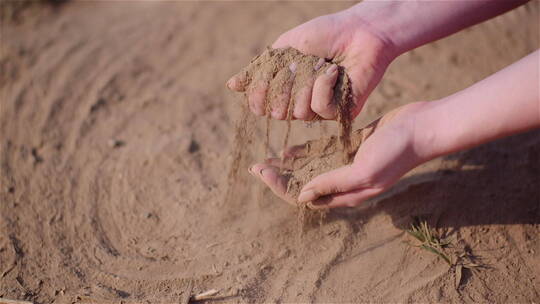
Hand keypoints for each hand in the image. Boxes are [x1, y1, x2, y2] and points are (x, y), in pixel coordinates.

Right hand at [227, 9, 394, 119]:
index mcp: (285, 88)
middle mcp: (300, 102)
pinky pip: (320, 109)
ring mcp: (319, 109)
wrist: (361, 31)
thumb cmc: (325, 35)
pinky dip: (324, 85)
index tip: (269, 76)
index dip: (259, 96)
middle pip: (278, 113)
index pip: (262, 105)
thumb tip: (231, 85)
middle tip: (302, 64)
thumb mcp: (286, 47)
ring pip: (298, 112)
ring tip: (323, 64)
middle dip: (286, 85)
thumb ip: (260, 69)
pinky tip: (335, 72)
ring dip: (308, 82)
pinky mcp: (339, 112)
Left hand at [248, 102, 428, 207]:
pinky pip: (323, 153)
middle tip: (256, 166)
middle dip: (279, 178)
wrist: (421, 126)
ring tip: (266, 161)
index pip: (305, 196)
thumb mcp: (363, 171)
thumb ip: (332, 183)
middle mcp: (345, 183)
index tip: (261, 171)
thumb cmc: (395, 151)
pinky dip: (306, 153)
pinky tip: (289, 150)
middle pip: (304, 184)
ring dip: (289, 168)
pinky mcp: (351, 147)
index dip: (280, 186)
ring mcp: (348, 165)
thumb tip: (300, 196)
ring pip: (311, 169)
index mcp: (347, 194)